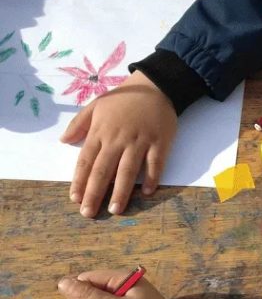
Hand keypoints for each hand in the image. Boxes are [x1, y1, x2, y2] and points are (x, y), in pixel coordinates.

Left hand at [61, 71, 177, 216]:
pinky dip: (152, 178)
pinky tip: (146, 192)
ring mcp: (140, 141)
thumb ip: (79, 123)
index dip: (79, 181)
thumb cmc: (124, 97)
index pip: (86, 161)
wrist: (156, 86)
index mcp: (101, 132)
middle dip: (95, 193)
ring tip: (116, 209)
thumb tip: (64, 141)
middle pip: (103, 170)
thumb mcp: (96, 105)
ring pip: (128, 171)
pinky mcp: (160, 142)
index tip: (75, 198)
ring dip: (121, 191)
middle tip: (89, 213)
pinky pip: (155, 163)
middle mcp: (118, 139)